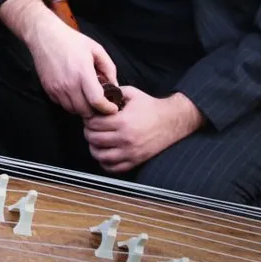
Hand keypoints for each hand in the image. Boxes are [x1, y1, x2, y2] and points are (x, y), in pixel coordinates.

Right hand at [8, 0, 119, 116]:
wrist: (44, 36)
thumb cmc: (71, 40)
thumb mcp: (96, 49)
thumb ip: (109, 68)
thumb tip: (115, 86)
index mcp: (83, 72)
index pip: (96, 101)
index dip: (107, 108)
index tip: (112, 107)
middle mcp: (69, 84)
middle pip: (85, 111)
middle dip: (95, 110)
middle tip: (100, 104)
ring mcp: (56, 88)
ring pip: (73, 110)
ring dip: (82, 108)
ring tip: (87, 99)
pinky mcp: (48, 89)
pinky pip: (62, 105)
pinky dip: (70, 104)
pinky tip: (74, 93)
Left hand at [83, 88, 204, 172]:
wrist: (172, 120)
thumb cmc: (151, 106)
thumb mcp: (131, 93)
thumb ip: (113, 93)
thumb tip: (97, 94)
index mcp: (123, 121)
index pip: (93, 124)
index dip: (88, 119)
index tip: (90, 118)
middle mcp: (126, 138)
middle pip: (94, 139)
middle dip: (89, 132)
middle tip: (91, 128)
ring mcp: (131, 152)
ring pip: (100, 156)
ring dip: (94, 148)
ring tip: (96, 141)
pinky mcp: (136, 161)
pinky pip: (113, 168)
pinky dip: (105, 162)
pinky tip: (106, 153)